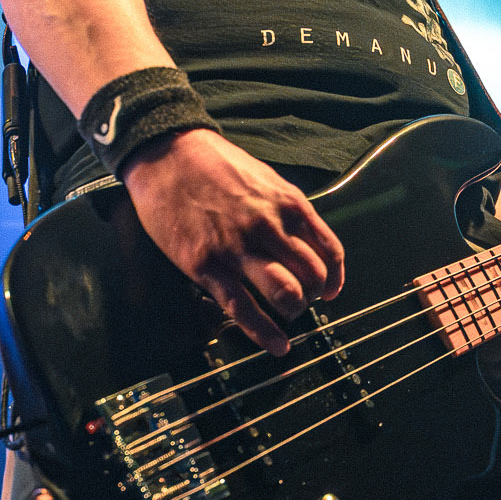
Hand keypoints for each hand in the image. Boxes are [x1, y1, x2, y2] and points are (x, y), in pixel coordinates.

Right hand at [122, 130, 344, 354]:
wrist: (167, 154)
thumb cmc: (214, 164)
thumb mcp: (265, 179)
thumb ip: (287, 211)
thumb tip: (305, 242)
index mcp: (289, 204)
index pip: (329, 251)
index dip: (334, 278)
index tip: (330, 290)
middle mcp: (270, 227)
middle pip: (311, 277)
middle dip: (312, 295)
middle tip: (302, 299)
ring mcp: (238, 249)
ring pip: (286, 294)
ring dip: (293, 310)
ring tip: (288, 314)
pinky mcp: (207, 266)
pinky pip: (243, 310)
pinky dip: (265, 333)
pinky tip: (278, 345)